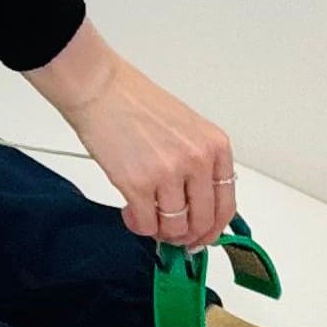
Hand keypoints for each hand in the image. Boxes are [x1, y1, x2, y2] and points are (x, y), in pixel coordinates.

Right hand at [24, 22, 235, 246]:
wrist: (100, 88)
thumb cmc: (136, 102)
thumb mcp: (187, 128)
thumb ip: (199, 164)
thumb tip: (197, 205)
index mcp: (215, 147)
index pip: (226, 205)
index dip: (213, 229)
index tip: (202, 237)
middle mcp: (197, 161)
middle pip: (203, 222)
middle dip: (187, 237)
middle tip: (172, 236)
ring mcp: (168, 174)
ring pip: (175, 228)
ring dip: (160, 231)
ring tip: (147, 217)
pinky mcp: (137, 184)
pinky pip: (146, 224)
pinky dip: (139, 225)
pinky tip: (131, 212)